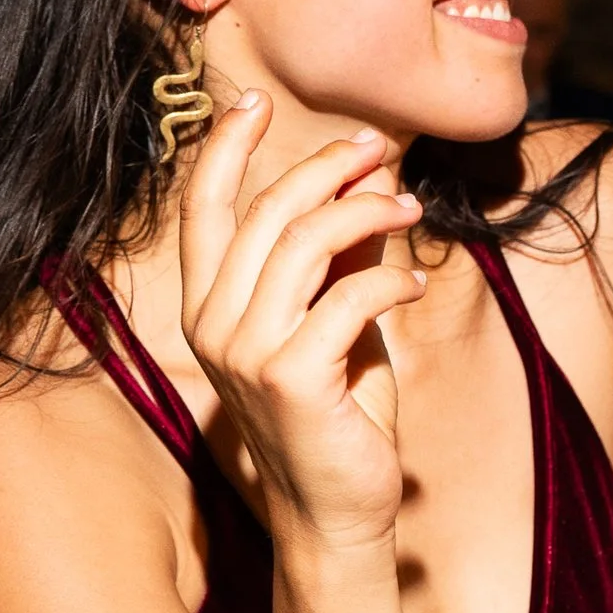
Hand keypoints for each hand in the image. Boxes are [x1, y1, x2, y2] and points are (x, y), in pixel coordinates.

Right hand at [178, 97, 427, 552]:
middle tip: (376, 153)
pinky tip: (411, 286)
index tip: (251, 102)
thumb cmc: (338, 416)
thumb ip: (337, 260)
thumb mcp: (335, 323)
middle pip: (264, 214)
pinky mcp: (290, 379)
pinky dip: (388, 280)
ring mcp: (245, 353)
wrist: (338, 510)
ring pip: (303, 244)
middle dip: (325, 170)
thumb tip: (366, 187)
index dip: (222, 150)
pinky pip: (346, 297)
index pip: (202, 211)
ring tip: (409, 209)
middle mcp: (212, 326)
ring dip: (365, 213)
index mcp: (209, 308)